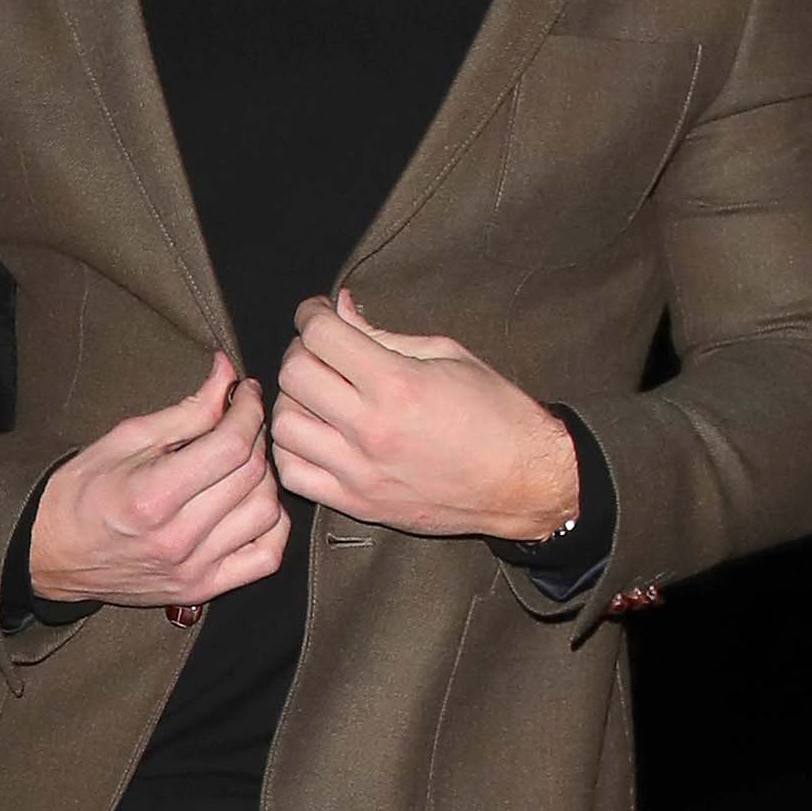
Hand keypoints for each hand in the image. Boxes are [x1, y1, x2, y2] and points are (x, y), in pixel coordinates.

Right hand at [29, 355, 288, 607]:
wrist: (49, 553)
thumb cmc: (80, 492)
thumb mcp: (124, 439)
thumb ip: (185, 411)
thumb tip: (227, 375)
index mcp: (151, 496)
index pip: (230, 447)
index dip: (247, 412)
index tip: (245, 393)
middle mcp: (177, 538)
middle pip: (251, 476)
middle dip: (253, 437)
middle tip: (238, 421)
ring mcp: (193, 569)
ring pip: (265, 513)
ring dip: (263, 478)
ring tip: (241, 463)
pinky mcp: (202, 589)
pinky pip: (266, 557)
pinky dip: (272, 525)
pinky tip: (252, 505)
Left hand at [271, 291, 576, 539]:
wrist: (527, 482)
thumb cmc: (496, 414)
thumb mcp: (447, 355)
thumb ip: (382, 333)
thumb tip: (341, 307)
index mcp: (397, 385)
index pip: (320, 336)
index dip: (312, 314)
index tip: (318, 313)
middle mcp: (372, 429)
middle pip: (294, 375)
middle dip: (301, 352)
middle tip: (320, 351)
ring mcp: (361, 471)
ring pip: (284, 425)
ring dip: (292, 401)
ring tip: (317, 395)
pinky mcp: (358, 503)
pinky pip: (293, 474)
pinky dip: (292, 450)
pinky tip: (314, 435)